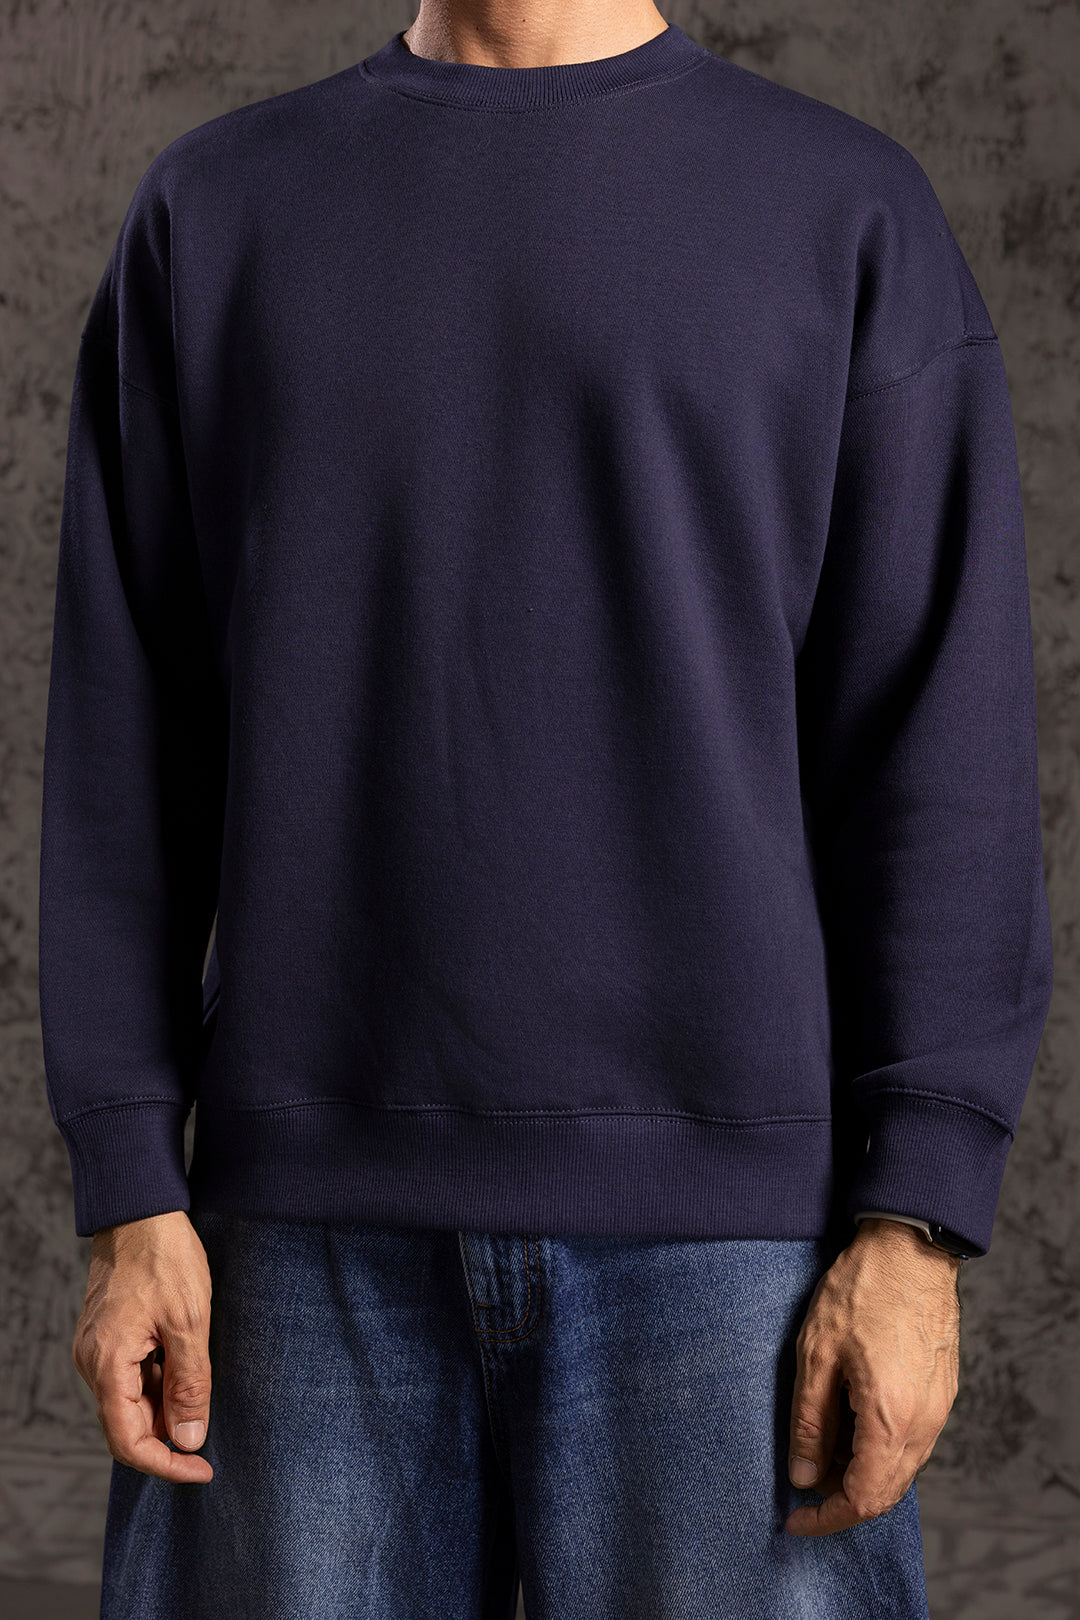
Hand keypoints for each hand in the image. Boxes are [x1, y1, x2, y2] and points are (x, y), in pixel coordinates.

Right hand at [72, 1209, 213, 1482]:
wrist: (142, 1210)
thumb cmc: (166, 1258)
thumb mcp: (190, 1322)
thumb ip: (190, 1384)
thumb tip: (190, 1439)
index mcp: (108, 1364)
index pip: (129, 1441)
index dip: (166, 1464)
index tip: (203, 1469)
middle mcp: (93, 1362)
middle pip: (128, 1424)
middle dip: (169, 1436)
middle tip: (211, 1436)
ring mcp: (97, 1348)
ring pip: (131, 1400)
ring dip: (166, 1405)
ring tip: (201, 1384)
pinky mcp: (107, 1335)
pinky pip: (131, 1375)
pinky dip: (159, 1381)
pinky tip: (185, 1363)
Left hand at [784, 1217, 960, 1535]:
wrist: (910, 1248)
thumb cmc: (861, 1290)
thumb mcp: (816, 1353)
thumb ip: (809, 1422)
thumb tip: (802, 1475)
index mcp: (891, 1418)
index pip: (863, 1498)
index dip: (826, 1517)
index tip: (795, 1517)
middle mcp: (923, 1423)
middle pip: (886, 1492)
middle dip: (841, 1499)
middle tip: (801, 1482)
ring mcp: (938, 1408)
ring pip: (900, 1469)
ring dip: (860, 1474)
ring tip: (819, 1449)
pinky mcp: (942, 1392)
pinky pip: (912, 1442)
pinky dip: (879, 1450)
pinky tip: (849, 1426)